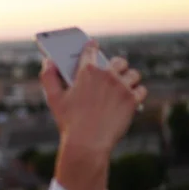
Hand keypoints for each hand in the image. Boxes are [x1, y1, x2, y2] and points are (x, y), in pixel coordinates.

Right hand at [40, 39, 147, 154]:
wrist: (87, 143)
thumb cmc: (69, 122)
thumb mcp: (54, 99)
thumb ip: (48, 77)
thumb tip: (48, 62)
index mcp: (86, 71)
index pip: (91, 50)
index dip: (92, 47)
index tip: (93, 45)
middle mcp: (106, 74)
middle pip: (118, 61)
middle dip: (116, 66)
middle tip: (113, 73)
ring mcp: (121, 86)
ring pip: (133, 74)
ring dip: (129, 80)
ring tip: (124, 86)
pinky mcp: (132, 99)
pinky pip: (141, 90)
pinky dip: (136, 94)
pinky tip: (131, 98)